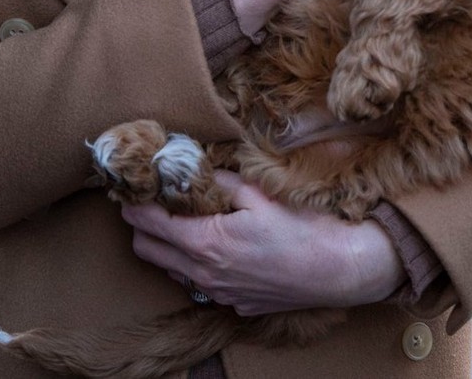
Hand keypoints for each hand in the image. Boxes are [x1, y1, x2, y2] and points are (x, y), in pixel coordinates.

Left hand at [121, 170, 402, 315]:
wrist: (338, 271)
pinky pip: (198, 283)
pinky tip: (214, 241)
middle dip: (140, 222)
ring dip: (165, 244)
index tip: (132, 182)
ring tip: (182, 216)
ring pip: (170, 269)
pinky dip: (193, 262)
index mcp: (206, 243)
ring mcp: (218, 293)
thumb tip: (194, 167)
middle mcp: (204, 274)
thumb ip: (219, 181)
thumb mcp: (258, 193)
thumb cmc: (302, 229)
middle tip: (153, 196)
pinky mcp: (234, 303)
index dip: (134, 200)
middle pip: (145, 249)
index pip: (147, 222)